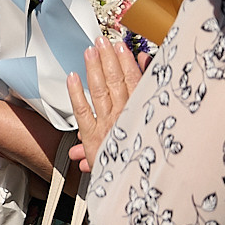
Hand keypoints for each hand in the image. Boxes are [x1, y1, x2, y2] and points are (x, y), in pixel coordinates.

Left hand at [66, 37, 146, 172]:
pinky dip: (76, 93)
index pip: (135, 81)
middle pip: (117, 81)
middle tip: (102, 40)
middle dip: (109, 58)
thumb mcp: (151, 127)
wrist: (137, 185)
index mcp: (141, 113)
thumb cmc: (142, 156)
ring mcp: (108, 125)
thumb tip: (146, 64)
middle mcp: (125, 116)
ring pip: (101, 91)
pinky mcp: (93, 137)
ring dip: (95, 68)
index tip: (122, 46)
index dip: (128, 62)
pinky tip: (72, 76)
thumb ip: (147, 91)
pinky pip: (82, 110)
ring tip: (90, 49)